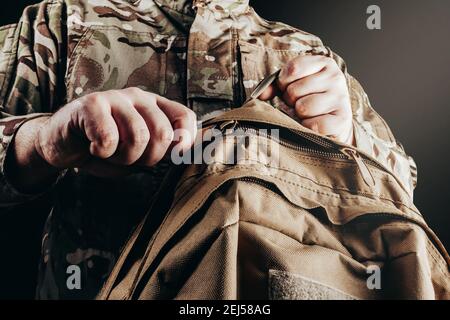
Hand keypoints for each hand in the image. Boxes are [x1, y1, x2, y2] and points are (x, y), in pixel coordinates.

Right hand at [33, 88, 196, 176]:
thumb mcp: (143, 152)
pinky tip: (92, 147)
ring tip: (109, 152)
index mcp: (155, 106)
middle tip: (128, 157)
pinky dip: (101, 152)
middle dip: (147, 158)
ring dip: (122, 157)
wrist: (63, 144)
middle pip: (163, 134)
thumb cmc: (107, 149)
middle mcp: (139, 97)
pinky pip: (108, 138)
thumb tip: (209, 145)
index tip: (173, 157)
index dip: (187, 140)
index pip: (186, 117)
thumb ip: (170, 149)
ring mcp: (115, 98)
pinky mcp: (90, 105)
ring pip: (137, 137)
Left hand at [260, 55, 353, 144]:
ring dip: (299, 115)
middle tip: (298, 104)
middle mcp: (335, 77)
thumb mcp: (294, 85)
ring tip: (306, 114)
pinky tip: (313, 125)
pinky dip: (308, 128)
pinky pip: (313, 125)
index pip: (293, 68)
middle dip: (290, 101)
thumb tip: (261, 94)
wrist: (334, 124)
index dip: (283, 82)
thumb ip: (275, 85)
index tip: (288, 88)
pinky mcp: (342, 120)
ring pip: (303, 107)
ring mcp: (340, 98)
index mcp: (323, 63)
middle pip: (294, 90)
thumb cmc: (310, 101)